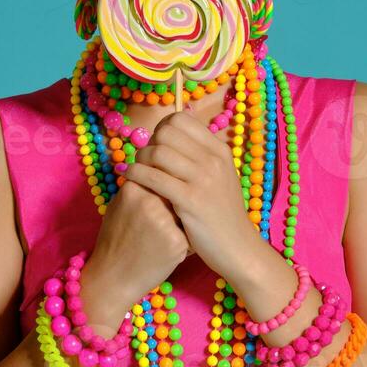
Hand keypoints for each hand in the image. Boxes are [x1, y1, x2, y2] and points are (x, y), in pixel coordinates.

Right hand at [81, 176, 191, 324]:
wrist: (113, 278)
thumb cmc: (116, 241)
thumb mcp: (119, 205)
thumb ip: (140, 185)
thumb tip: (161, 167)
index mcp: (133, 188)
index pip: (162, 173)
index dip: (162, 189)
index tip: (152, 205)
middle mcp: (150, 201)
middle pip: (176, 190)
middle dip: (174, 203)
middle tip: (156, 226)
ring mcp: (165, 222)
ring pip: (186, 210)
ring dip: (182, 221)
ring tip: (161, 238)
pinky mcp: (177, 242)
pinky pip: (191, 232)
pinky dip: (185, 241)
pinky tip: (168, 251)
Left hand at [121, 109, 265, 281]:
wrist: (237, 247)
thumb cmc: (222, 213)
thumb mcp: (220, 177)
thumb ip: (200, 156)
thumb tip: (172, 135)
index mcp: (219, 150)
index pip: (181, 119)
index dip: (161, 129)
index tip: (156, 145)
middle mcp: (213, 160)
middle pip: (166, 132)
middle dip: (149, 143)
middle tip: (145, 160)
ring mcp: (203, 179)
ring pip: (158, 152)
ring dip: (140, 159)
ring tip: (137, 171)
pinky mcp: (190, 200)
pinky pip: (154, 178)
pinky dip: (136, 175)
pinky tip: (130, 180)